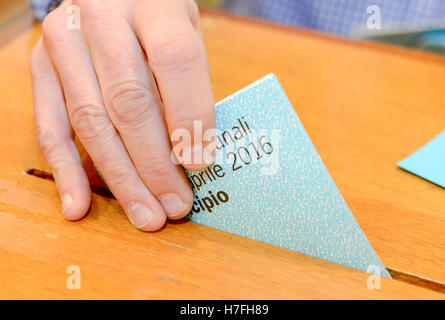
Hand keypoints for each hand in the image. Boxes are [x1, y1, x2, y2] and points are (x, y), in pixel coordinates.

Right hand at [30, 0, 214, 230]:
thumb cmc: (157, 18)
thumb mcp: (186, 33)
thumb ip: (188, 83)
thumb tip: (192, 155)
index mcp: (152, 5)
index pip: (175, 61)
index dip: (189, 116)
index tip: (199, 163)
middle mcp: (102, 17)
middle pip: (129, 103)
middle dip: (154, 165)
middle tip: (174, 205)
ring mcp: (65, 42)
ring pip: (91, 122)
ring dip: (120, 178)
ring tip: (144, 214)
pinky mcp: (41, 65)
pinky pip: (50, 126)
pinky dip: (66, 170)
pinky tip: (79, 205)